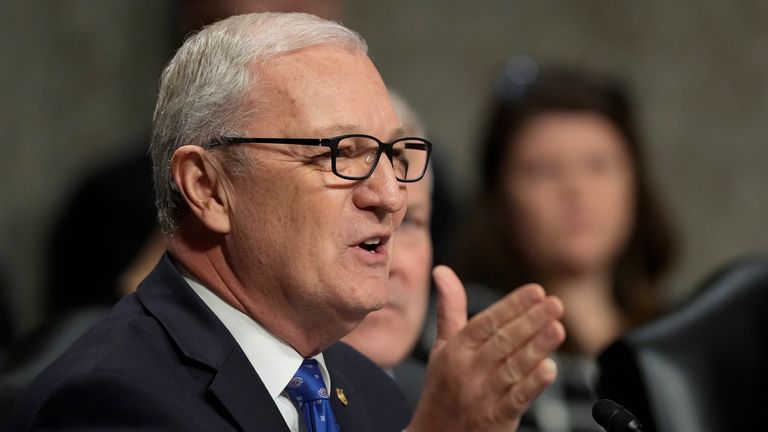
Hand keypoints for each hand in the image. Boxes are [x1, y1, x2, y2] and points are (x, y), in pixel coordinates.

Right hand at [408, 265, 564, 431]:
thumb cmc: (443, 387)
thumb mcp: (443, 348)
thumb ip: (450, 309)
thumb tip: (442, 270)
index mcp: (454, 351)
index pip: (485, 323)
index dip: (511, 306)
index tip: (536, 290)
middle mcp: (466, 371)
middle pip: (502, 342)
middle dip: (530, 321)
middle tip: (555, 304)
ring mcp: (480, 397)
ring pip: (513, 368)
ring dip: (537, 347)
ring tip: (558, 328)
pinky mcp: (495, 420)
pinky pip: (516, 400)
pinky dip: (533, 384)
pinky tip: (549, 368)